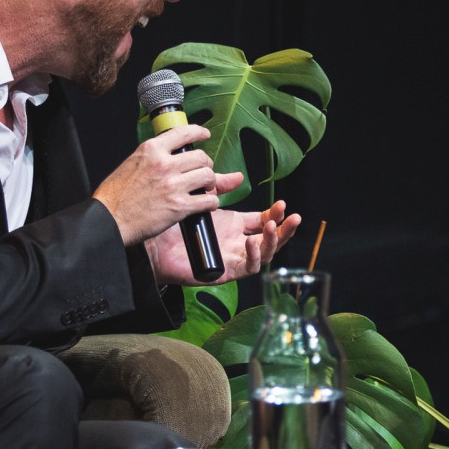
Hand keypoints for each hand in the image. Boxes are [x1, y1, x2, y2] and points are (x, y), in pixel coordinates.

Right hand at [93, 124, 220, 245]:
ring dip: (211, 183)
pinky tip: (205, 204)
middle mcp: (163, 164)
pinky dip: (211, 202)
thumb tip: (181, 154)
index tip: (205, 134)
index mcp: (151, 150)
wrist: (109, 219)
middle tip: (203, 173)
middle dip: (206, 165)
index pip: (183, 133)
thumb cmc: (116, 195)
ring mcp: (172, 185)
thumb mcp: (133, 165)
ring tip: (204, 189)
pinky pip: (208, 200)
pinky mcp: (179, 206)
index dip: (199, 132)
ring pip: (208, 176)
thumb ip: (157, 158)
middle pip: (201, 157)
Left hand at [148, 197, 302, 284]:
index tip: (282, 204)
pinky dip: (254, 256)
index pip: (263, 221)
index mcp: (235, 227)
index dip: (275, 214)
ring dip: (274, 241)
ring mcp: (233, 258)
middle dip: (285, 229)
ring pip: (265, 255)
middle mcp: (237, 243)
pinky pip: (248, 268)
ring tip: (273, 226)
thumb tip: (239, 176)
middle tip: (293, 217)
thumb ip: (220, 189)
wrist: (155, 246)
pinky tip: (252, 242)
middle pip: (271, 239)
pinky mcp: (225, 272)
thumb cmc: (175, 226)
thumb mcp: (203, 203)